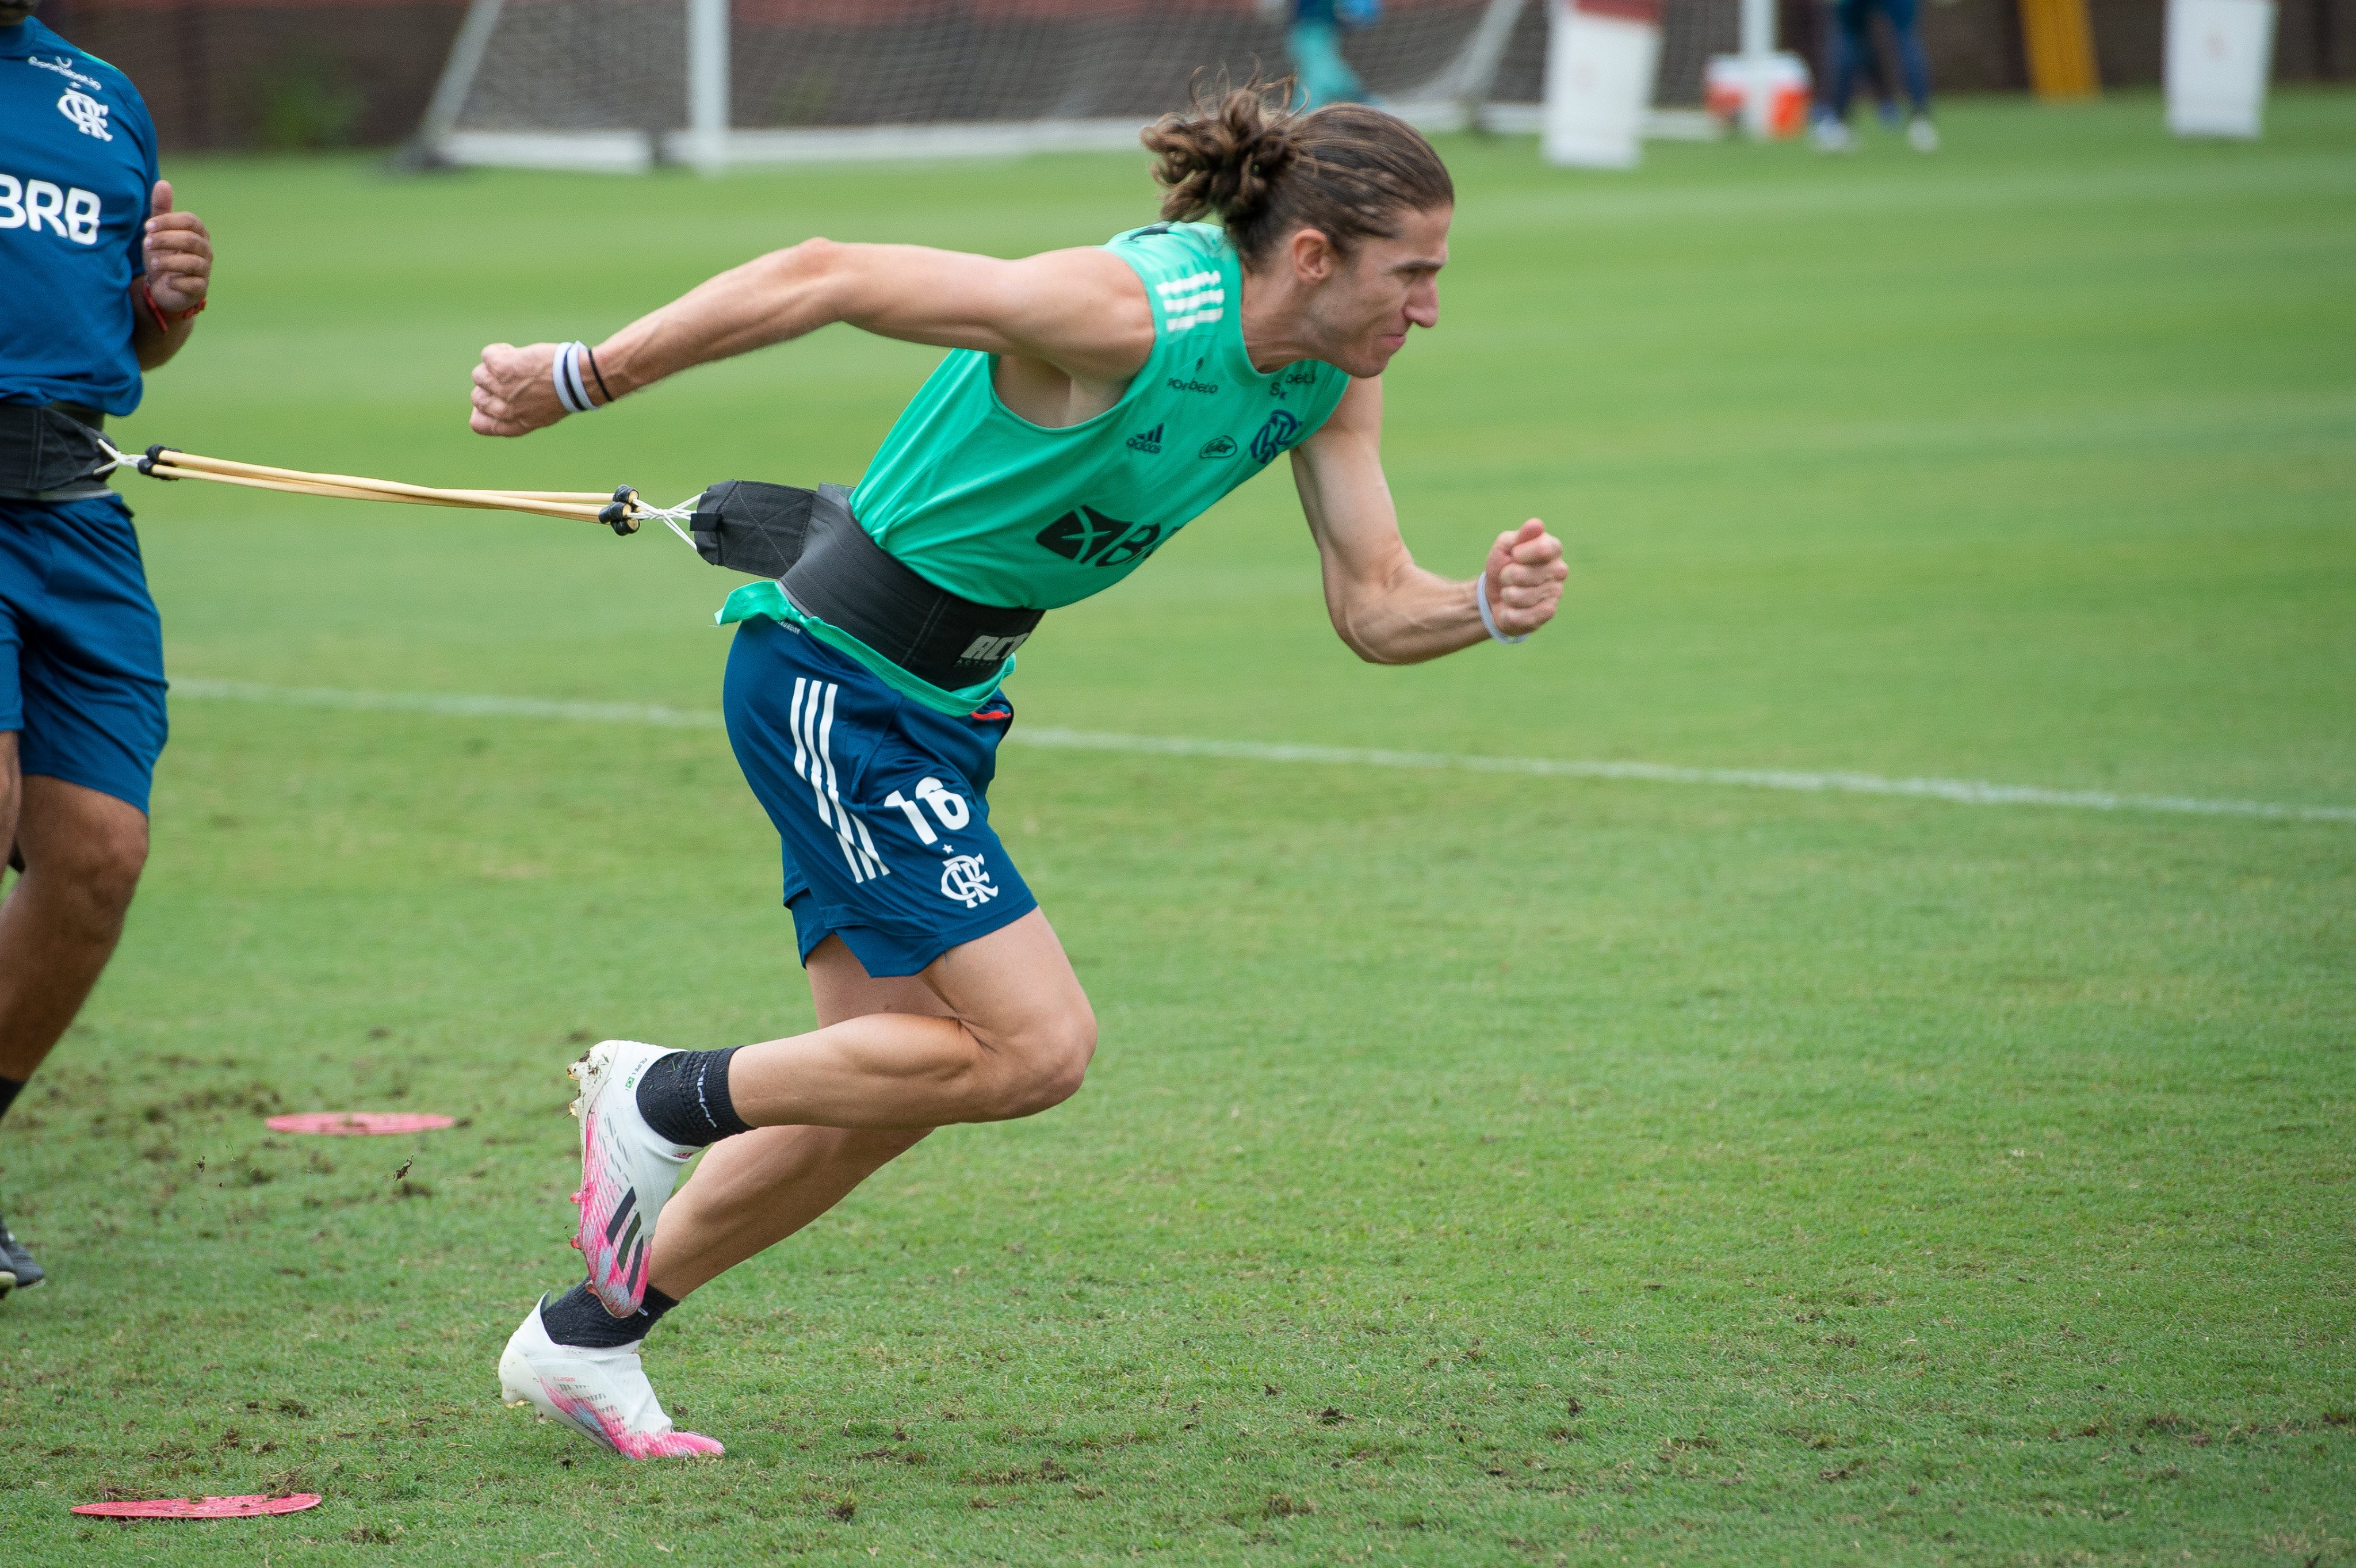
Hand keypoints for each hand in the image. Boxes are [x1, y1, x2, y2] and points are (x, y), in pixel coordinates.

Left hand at [141, 180, 210, 313]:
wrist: (164, 287)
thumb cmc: (163, 254)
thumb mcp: (158, 231)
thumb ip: (161, 209)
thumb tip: (163, 183)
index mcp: (198, 233)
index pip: (190, 221)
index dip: (169, 222)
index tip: (148, 226)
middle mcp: (205, 250)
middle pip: (192, 240)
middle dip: (167, 240)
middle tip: (147, 242)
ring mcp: (205, 270)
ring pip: (194, 262)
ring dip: (170, 261)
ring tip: (153, 263)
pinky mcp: (200, 289)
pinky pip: (193, 284)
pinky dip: (178, 282)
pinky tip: (165, 281)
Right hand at [470, 342, 567, 436]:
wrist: (577, 380)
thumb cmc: (565, 395)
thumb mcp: (541, 415)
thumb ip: (518, 412)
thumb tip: (498, 400)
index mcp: (514, 425)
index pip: (478, 424)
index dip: (480, 411)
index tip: (493, 399)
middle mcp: (505, 410)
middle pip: (476, 397)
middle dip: (490, 385)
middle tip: (511, 377)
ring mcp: (502, 389)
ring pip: (479, 375)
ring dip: (495, 366)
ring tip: (516, 363)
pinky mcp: (502, 368)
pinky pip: (486, 355)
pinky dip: (499, 350)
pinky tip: (516, 352)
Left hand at [1482, 519, 1566, 638]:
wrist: (1497, 596)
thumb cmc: (1504, 565)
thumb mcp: (1506, 546)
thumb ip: (1520, 536)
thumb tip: (1536, 524)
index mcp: (1552, 548)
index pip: (1542, 549)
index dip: (1520, 554)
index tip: (1514, 555)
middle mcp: (1559, 569)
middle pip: (1525, 574)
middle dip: (1507, 576)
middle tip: (1507, 576)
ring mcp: (1556, 592)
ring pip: (1522, 596)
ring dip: (1507, 595)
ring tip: (1509, 592)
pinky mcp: (1548, 612)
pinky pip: (1525, 615)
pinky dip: (1510, 614)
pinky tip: (1509, 610)